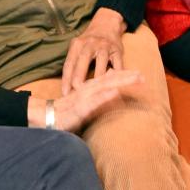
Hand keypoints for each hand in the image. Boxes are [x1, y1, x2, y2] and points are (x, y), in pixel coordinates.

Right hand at [27, 69, 143, 132]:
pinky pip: (94, 102)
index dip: (124, 75)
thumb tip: (113, 89)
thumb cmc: (66, 112)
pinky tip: (116, 92)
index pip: (109, 79)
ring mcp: (84, 98)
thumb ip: (98, 96)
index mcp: (89, 88)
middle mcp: (88, 90)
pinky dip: (106, 96)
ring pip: (105, 87)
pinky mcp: (80, 109)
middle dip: (127, 77)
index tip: (140, 73)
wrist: (46, 117)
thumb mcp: (84, 103)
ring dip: (121, 82)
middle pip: (111, 80)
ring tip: (135, 79)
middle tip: (143, 76)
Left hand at [61, 8, 126, 95]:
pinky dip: (116, 73)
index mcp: (77, 44)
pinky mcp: (117, 50)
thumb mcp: (78, 47)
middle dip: (79, 76)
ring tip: (95, 91)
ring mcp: (105, 46)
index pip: (70, 63)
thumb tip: (68, 88)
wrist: (106, 25)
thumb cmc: (89, 42)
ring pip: (101, 61)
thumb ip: (74, 63)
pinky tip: (113, 84)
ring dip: (98, 75)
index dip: (66, 79)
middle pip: (83, 59)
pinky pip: (117, 62)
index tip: (65, 93)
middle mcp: (90, 43)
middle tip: (77, 92)